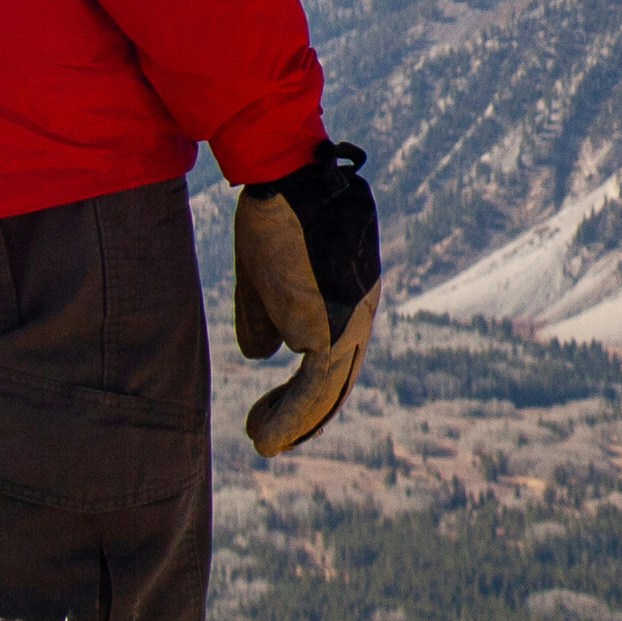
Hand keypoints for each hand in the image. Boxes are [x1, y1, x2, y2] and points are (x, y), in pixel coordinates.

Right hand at [234, 139, 381, 457]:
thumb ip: (263, 316)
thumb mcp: (262, 276)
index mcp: (351, 298)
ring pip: (327, 393)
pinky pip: (316, 390)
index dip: (306, 389)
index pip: (335, 357)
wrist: (287, 179)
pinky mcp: (334, 330)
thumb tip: (260, 356)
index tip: (276, 409)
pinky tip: (264, 437)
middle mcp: (362, 314)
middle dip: (303, 416)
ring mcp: (353, 323)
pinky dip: (290, 419)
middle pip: (337, 382)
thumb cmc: (274, 216)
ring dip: (293, 424)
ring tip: (262, 441)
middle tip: (269, 436)